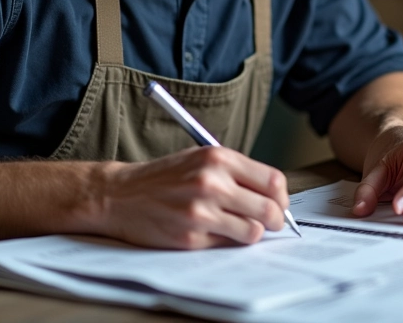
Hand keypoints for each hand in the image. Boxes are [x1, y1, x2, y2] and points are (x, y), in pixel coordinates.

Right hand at [98, 146, 289, 248]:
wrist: (122, 194)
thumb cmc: (165, 176)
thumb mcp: (202, 158)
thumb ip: (237, 172)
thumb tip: (273, 194)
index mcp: (219, 158)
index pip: (272, 180)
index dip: (281, 196)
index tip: (279, 202)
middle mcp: (212, 183)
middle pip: (268, 209)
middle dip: (275, 219)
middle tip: (270, 221)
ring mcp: (201, 212)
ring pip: (252, 232)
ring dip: (252, 232)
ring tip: (241, 226)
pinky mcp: (191, 238)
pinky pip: (227, 245)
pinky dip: (227, 241)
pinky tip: (215, 230)